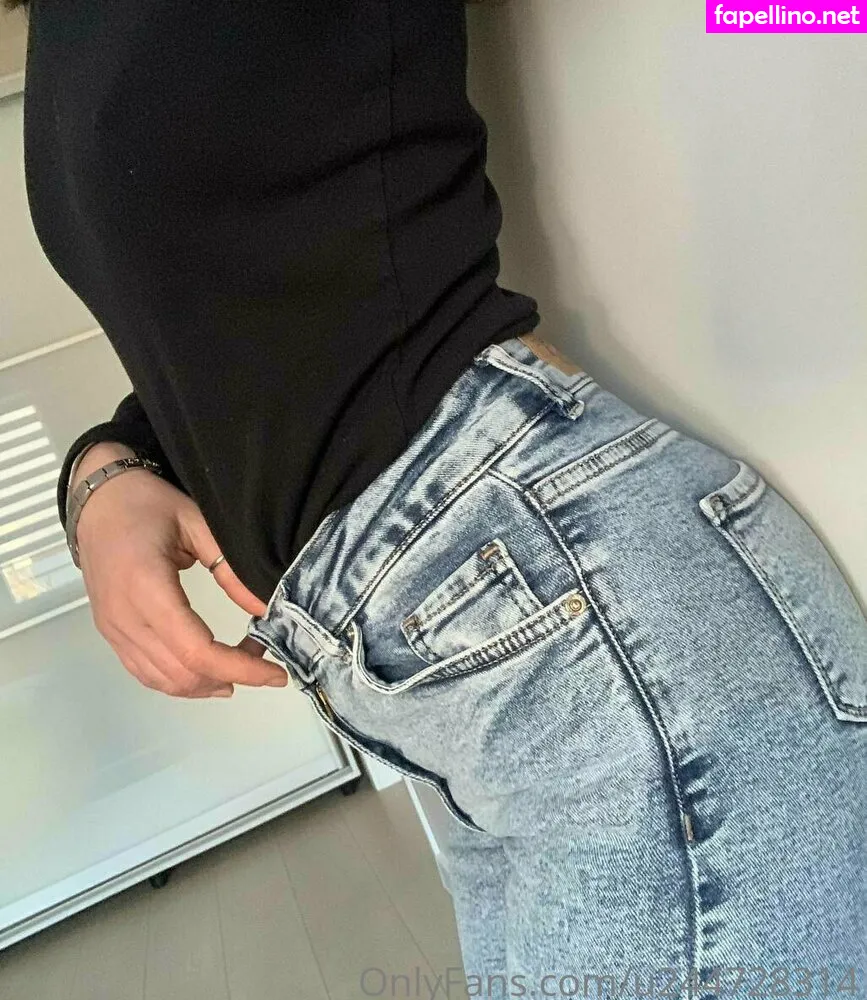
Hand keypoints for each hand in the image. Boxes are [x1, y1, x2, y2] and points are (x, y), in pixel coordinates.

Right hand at [72, 442, 286, 698]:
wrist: (97, 503)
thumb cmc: (146, 505)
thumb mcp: (197, 522)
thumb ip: (229, 568)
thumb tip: (264, 608)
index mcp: (146, 586)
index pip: (197, 650)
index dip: (240, 668)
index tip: (275, 673)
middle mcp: (124, 617)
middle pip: (183, 673)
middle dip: (231, 676)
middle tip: (265, 663)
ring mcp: (113, 629)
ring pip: (164, 681)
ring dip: (208, 684)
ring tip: (242, 666)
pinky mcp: (111, 634)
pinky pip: (146, 673)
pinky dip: (181, 682)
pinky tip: (209, 675)